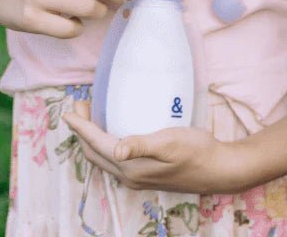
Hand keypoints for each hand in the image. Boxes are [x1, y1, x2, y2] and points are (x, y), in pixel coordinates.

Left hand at [62, 111, 250, 193]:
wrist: (217, 169)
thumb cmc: (195, 151)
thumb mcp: (170, 143)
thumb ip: (142, 145)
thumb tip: (117, 150)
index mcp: (130, 166)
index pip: (98, 144)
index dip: (81, 128)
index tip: (69, 112)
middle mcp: (129, 175)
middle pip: (96, 153)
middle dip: (83, 133)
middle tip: (80, 109)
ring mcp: (137, 177)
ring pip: (104, 159)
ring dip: (93, 140)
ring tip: (91, 119)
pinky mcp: (145, 174)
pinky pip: (115, 160)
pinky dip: (106, 146)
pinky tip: (114, 134)